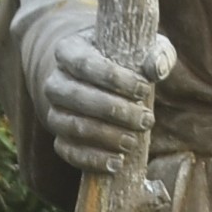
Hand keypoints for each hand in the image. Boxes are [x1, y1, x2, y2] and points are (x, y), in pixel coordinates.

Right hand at [42, 35, 171, 175]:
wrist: (95, 82)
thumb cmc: (123, 60)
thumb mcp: (140, 48)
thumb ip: (156, 53)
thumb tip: (157, 69)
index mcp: (68, 51)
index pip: (85, 64)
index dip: (115, 79)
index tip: (144, 90)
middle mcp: (55, 82)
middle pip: (79, 97)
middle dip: (116, 111)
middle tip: (146, 120)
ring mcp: (54, 112)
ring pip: (73, 126)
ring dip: (106, 136)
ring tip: (133, 142)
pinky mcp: (59, 137)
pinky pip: (68, 151)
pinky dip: (92, 159)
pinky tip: (117, 163)